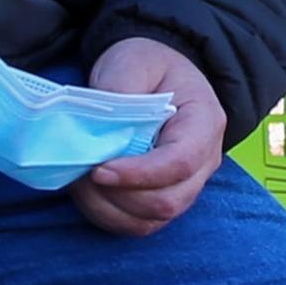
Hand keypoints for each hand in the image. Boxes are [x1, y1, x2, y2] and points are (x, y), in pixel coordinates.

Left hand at [69, 36, 226, 235]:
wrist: (155, 76)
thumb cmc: (148, 65)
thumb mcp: (134, 61)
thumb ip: (122, 88)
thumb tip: (103, 128)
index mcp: (204, 122)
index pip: (179, 163)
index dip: (138, 174)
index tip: (98, 170)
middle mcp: (205, 161)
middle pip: (168, 201)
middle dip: (118, 194)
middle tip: (82, 172)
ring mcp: (187, 185)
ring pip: (152, 219)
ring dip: (109, 208)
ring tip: (81, 181)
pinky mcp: (165, 198)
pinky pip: (140, 224)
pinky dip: (109, 215)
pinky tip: (89, 193)